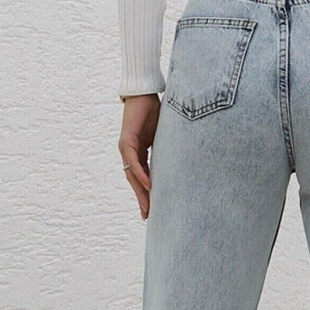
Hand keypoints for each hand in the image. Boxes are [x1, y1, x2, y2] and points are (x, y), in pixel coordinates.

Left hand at [118, 94, 160, 219]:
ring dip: (140, 192)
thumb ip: (167, 150)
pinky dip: (141, 174)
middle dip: (142, 199)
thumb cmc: (154, 111)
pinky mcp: (126, 141)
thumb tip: (182, 161)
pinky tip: (148, 186)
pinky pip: (134, 162)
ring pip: (133, 175)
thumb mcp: (163, 136)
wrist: (143, 93)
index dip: (146, 194)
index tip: (152, 209)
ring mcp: (126, 148)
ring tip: (147, 207)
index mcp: (139, 153)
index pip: (142, 178)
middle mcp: (130, 153)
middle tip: (148, 216)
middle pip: (135, 181)